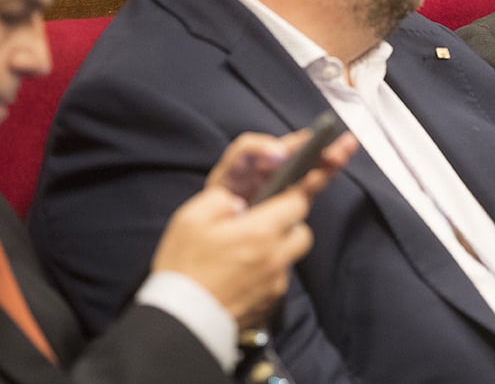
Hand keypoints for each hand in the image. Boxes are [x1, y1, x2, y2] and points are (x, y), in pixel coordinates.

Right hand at [151, 129, 355, 327]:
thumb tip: (238, 201)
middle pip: (301, 228)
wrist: (181, 322)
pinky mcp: (269, 302)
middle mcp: (275, 257)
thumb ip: (220, 199)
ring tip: (253, 241)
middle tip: (269, 213)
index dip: (302, 187)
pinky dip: (268, 267)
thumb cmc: (184, 268)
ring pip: (292, 253)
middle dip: (291, 217)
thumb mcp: (190, 219)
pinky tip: (244, 267)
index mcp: (260, 231)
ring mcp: (275, 282)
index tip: (312, 173)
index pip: (298, 201)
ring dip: (281, 243)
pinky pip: (279, 276)